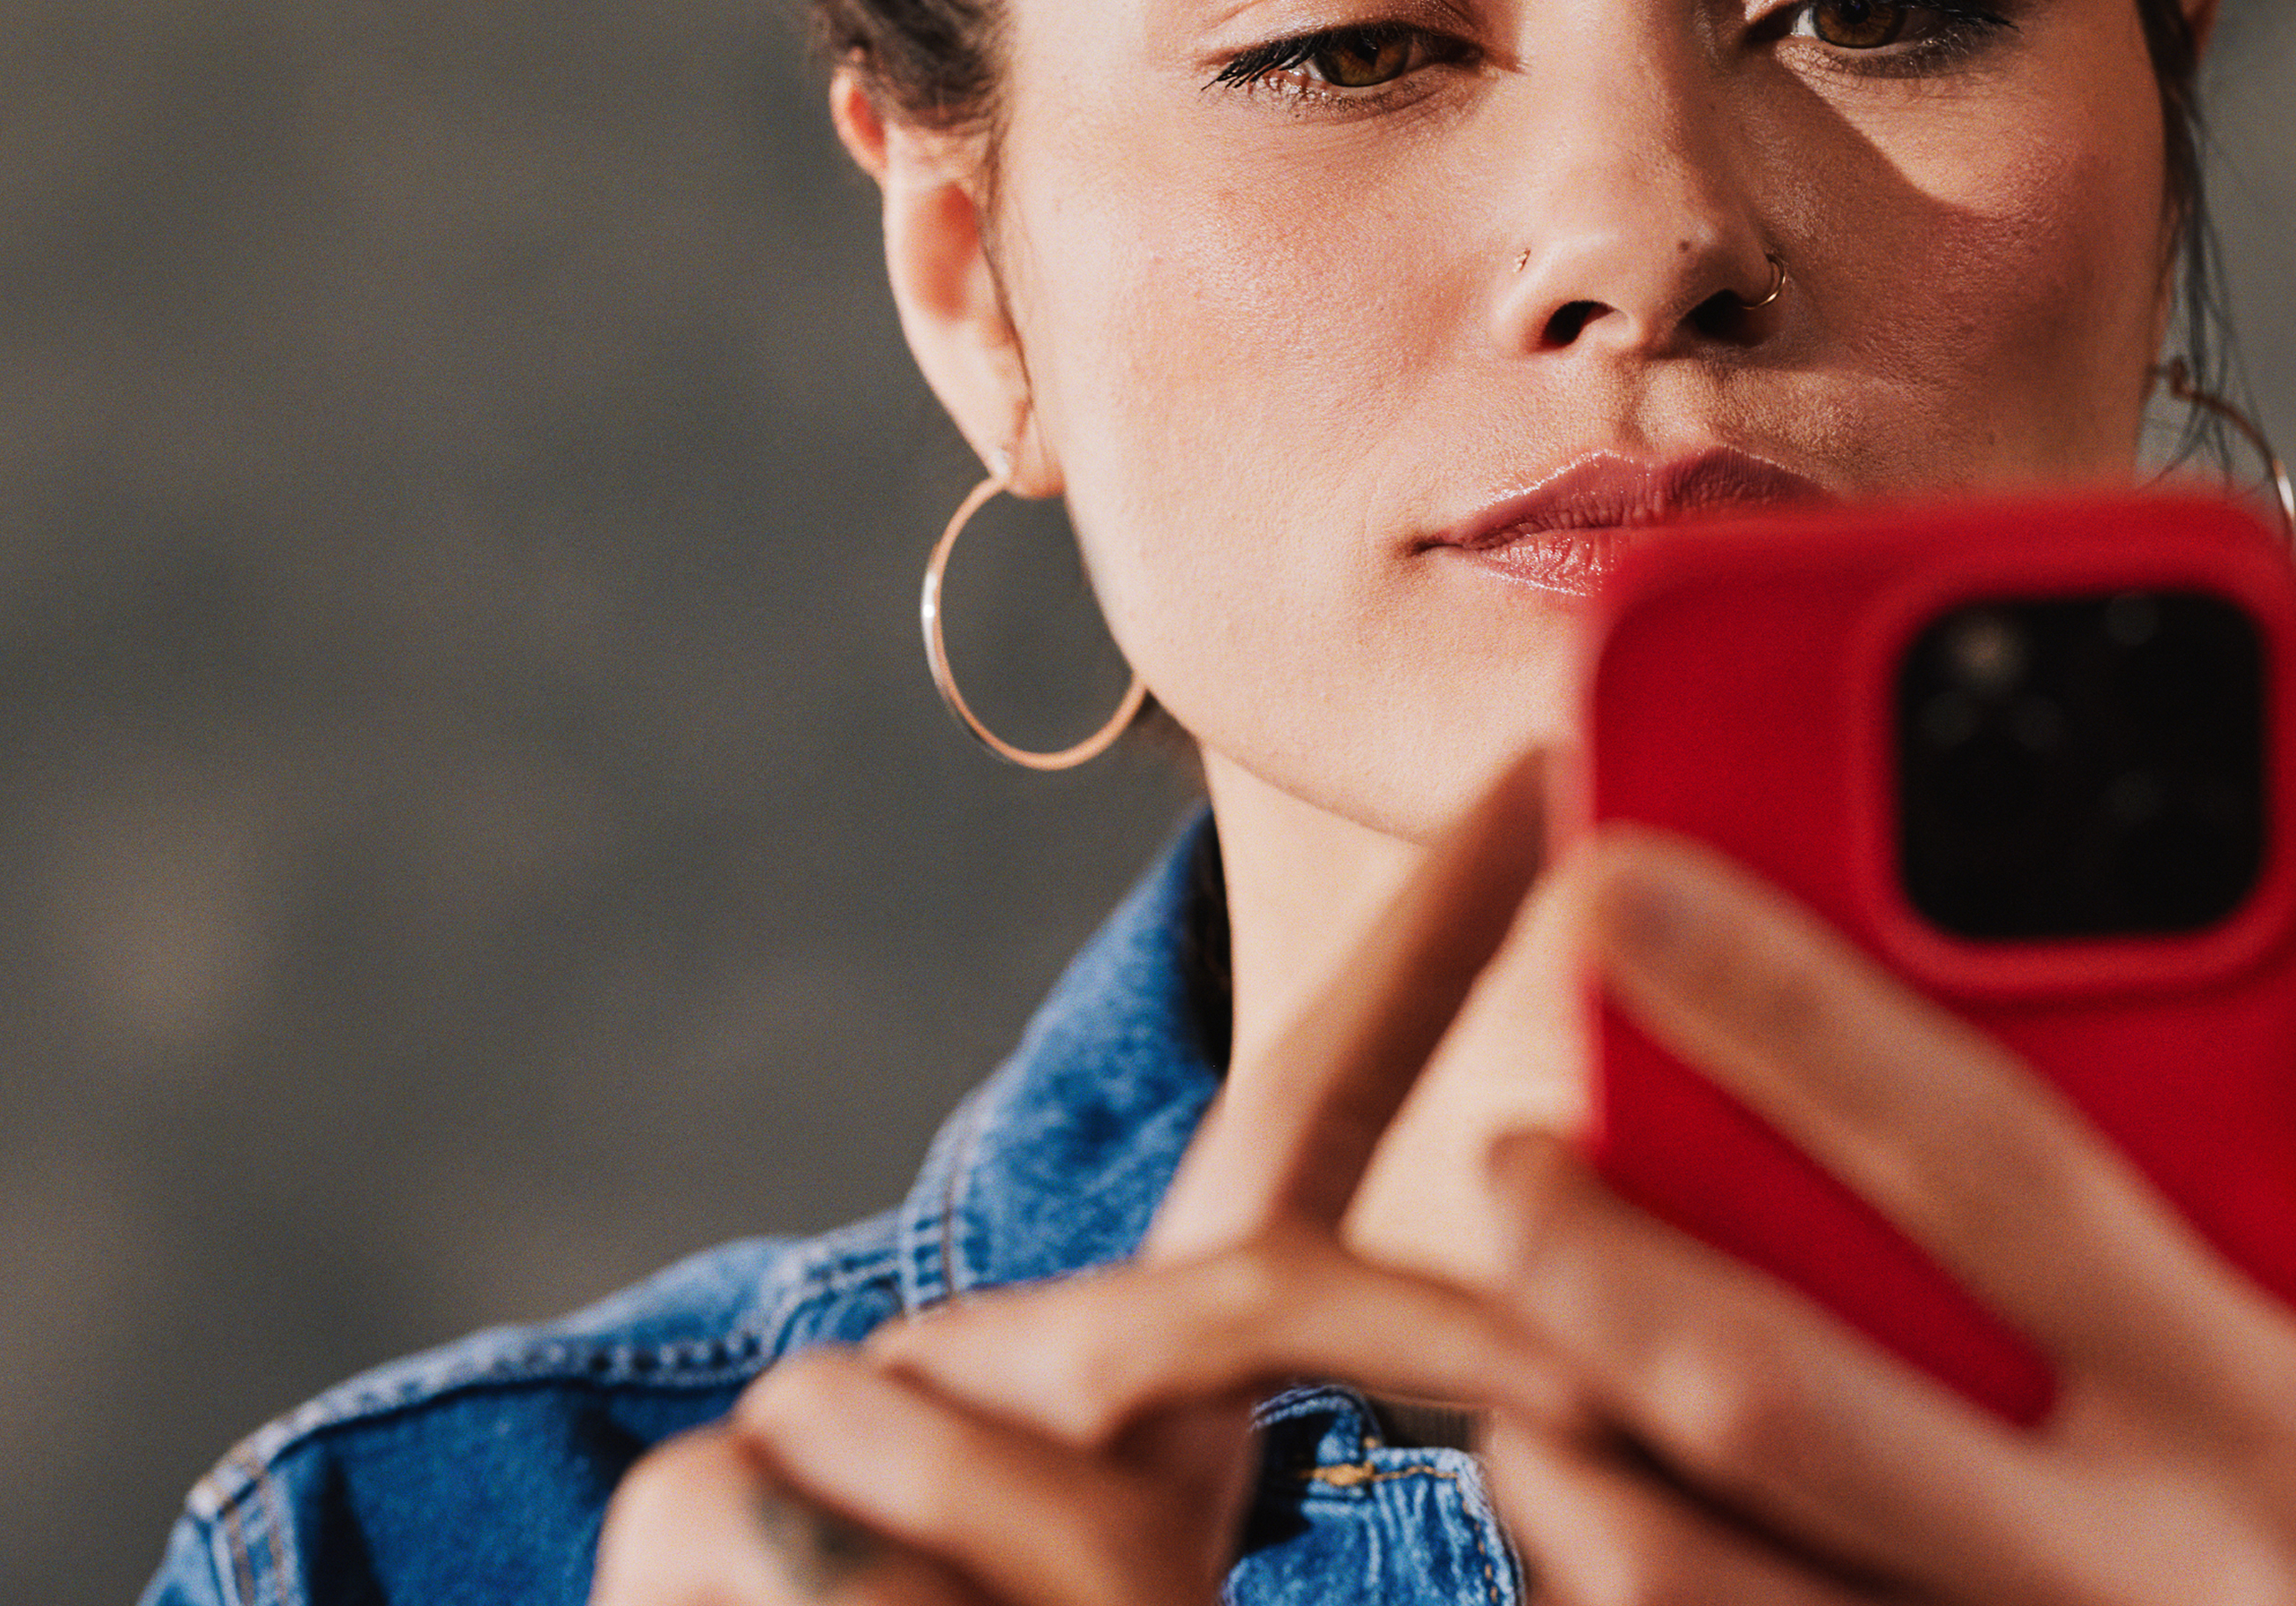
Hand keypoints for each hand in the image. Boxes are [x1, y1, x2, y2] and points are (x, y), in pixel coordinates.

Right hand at [588, 755, 1571, 1605]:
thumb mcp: (1193, 1596)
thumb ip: (1278, 1488)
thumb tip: (1601, 1426)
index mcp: (1144, 1397)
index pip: (1296, 1130)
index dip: (1423, 951)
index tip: (1554, 773)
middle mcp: (1003, 1366)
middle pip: (1240, 1293)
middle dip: (1432, 1357)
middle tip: (1525, 1442)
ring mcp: (836, 1433)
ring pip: (1085, 1512)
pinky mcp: (695, 1525)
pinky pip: (882, 1582)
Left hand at [1479, 827, 2295, 1604]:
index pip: (1988, 1168)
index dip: (1783, 1009)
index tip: (1617, 884)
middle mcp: (2152, 1599)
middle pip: (1768, 1396)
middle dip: (1588, 1246)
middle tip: (1512, 1147)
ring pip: (1694, 1589)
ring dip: (1562, 1450)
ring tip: (1523, 1343)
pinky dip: (1619, 1593)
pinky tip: (1604, 1503)